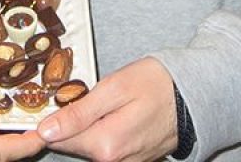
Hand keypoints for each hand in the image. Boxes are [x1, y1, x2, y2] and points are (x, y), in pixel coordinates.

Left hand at [36, 58, 178, 161]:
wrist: (193, 95)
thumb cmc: (158, 85)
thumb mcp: (114, 89)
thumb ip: (78, 113)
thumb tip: (47, 131)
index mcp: (105, 145)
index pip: (56, 139)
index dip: (49, 119)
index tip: (50, 102)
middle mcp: (113, 161)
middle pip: (71, 143)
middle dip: (69, 120)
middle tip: (85, 94)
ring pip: (87, 144)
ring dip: (86, 124)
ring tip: (104, 102)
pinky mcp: (130, 158)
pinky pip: (104, 145)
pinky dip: (101, 129)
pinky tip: (113, 113)